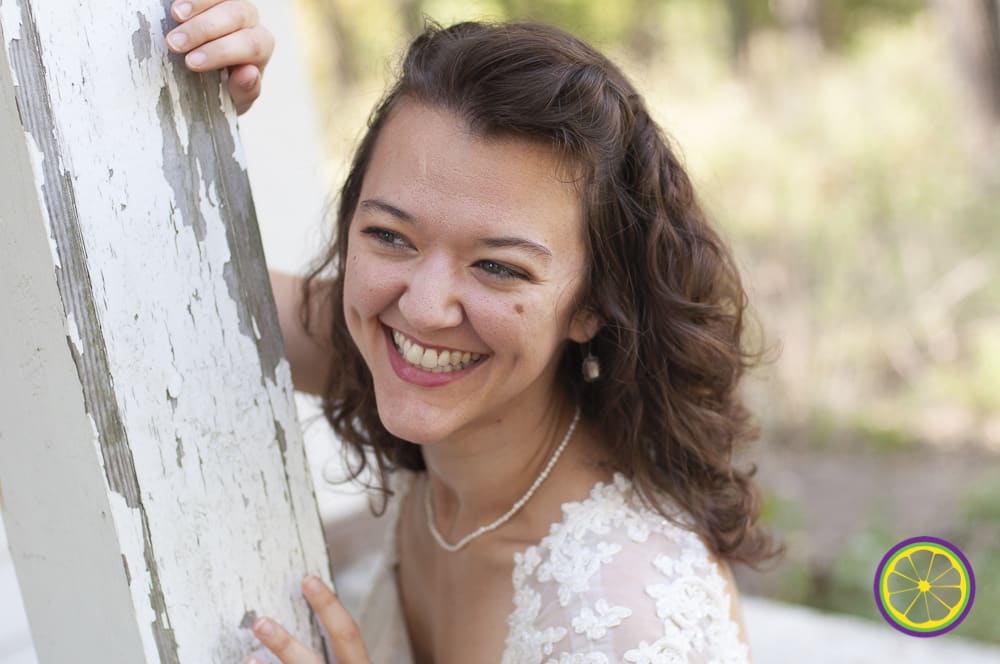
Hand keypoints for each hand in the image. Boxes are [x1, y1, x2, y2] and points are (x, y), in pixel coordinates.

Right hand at [164, 1, 273, 114]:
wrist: (212, 77)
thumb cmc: (225, 88)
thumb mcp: (236, 99)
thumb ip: (245, 90)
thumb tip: (248, 72)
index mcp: (261, 46)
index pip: (251, 45)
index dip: (221, 52)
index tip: (191, 63)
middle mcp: (251, 21)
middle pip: (236, 15)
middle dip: (204, 30)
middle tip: (174, 44)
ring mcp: (232, 4)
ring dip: (197, 6)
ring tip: (174, 16)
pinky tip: (175, 7)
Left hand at [245, 576, 371, 663]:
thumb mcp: (354, 661)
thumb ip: (343, 652)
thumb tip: (312, 622)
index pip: (348, 633)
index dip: (329, 606)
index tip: (308, 580)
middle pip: (313, 663)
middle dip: (285, 646)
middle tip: (260, 623)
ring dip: (273, 662)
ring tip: (250, 653)